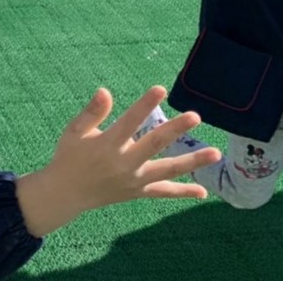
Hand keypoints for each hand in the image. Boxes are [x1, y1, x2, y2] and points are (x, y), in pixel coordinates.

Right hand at [16, 86, 220, 237]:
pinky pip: (163, 193)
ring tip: (215, 153)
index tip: (160, 89)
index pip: (129, 121)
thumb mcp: (74, 131)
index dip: (145, 105)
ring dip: (192, 162)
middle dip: (175, 130)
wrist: (66, 193)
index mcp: (106, 145)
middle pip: (154, 144)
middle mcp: (123, 164)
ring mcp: (134, 181)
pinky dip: (183, 193)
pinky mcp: (138, 193)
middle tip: (195, 116)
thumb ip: (91, 112)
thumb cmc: (69, 155)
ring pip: (167, 170)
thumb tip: (105, 91)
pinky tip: (203, 192)